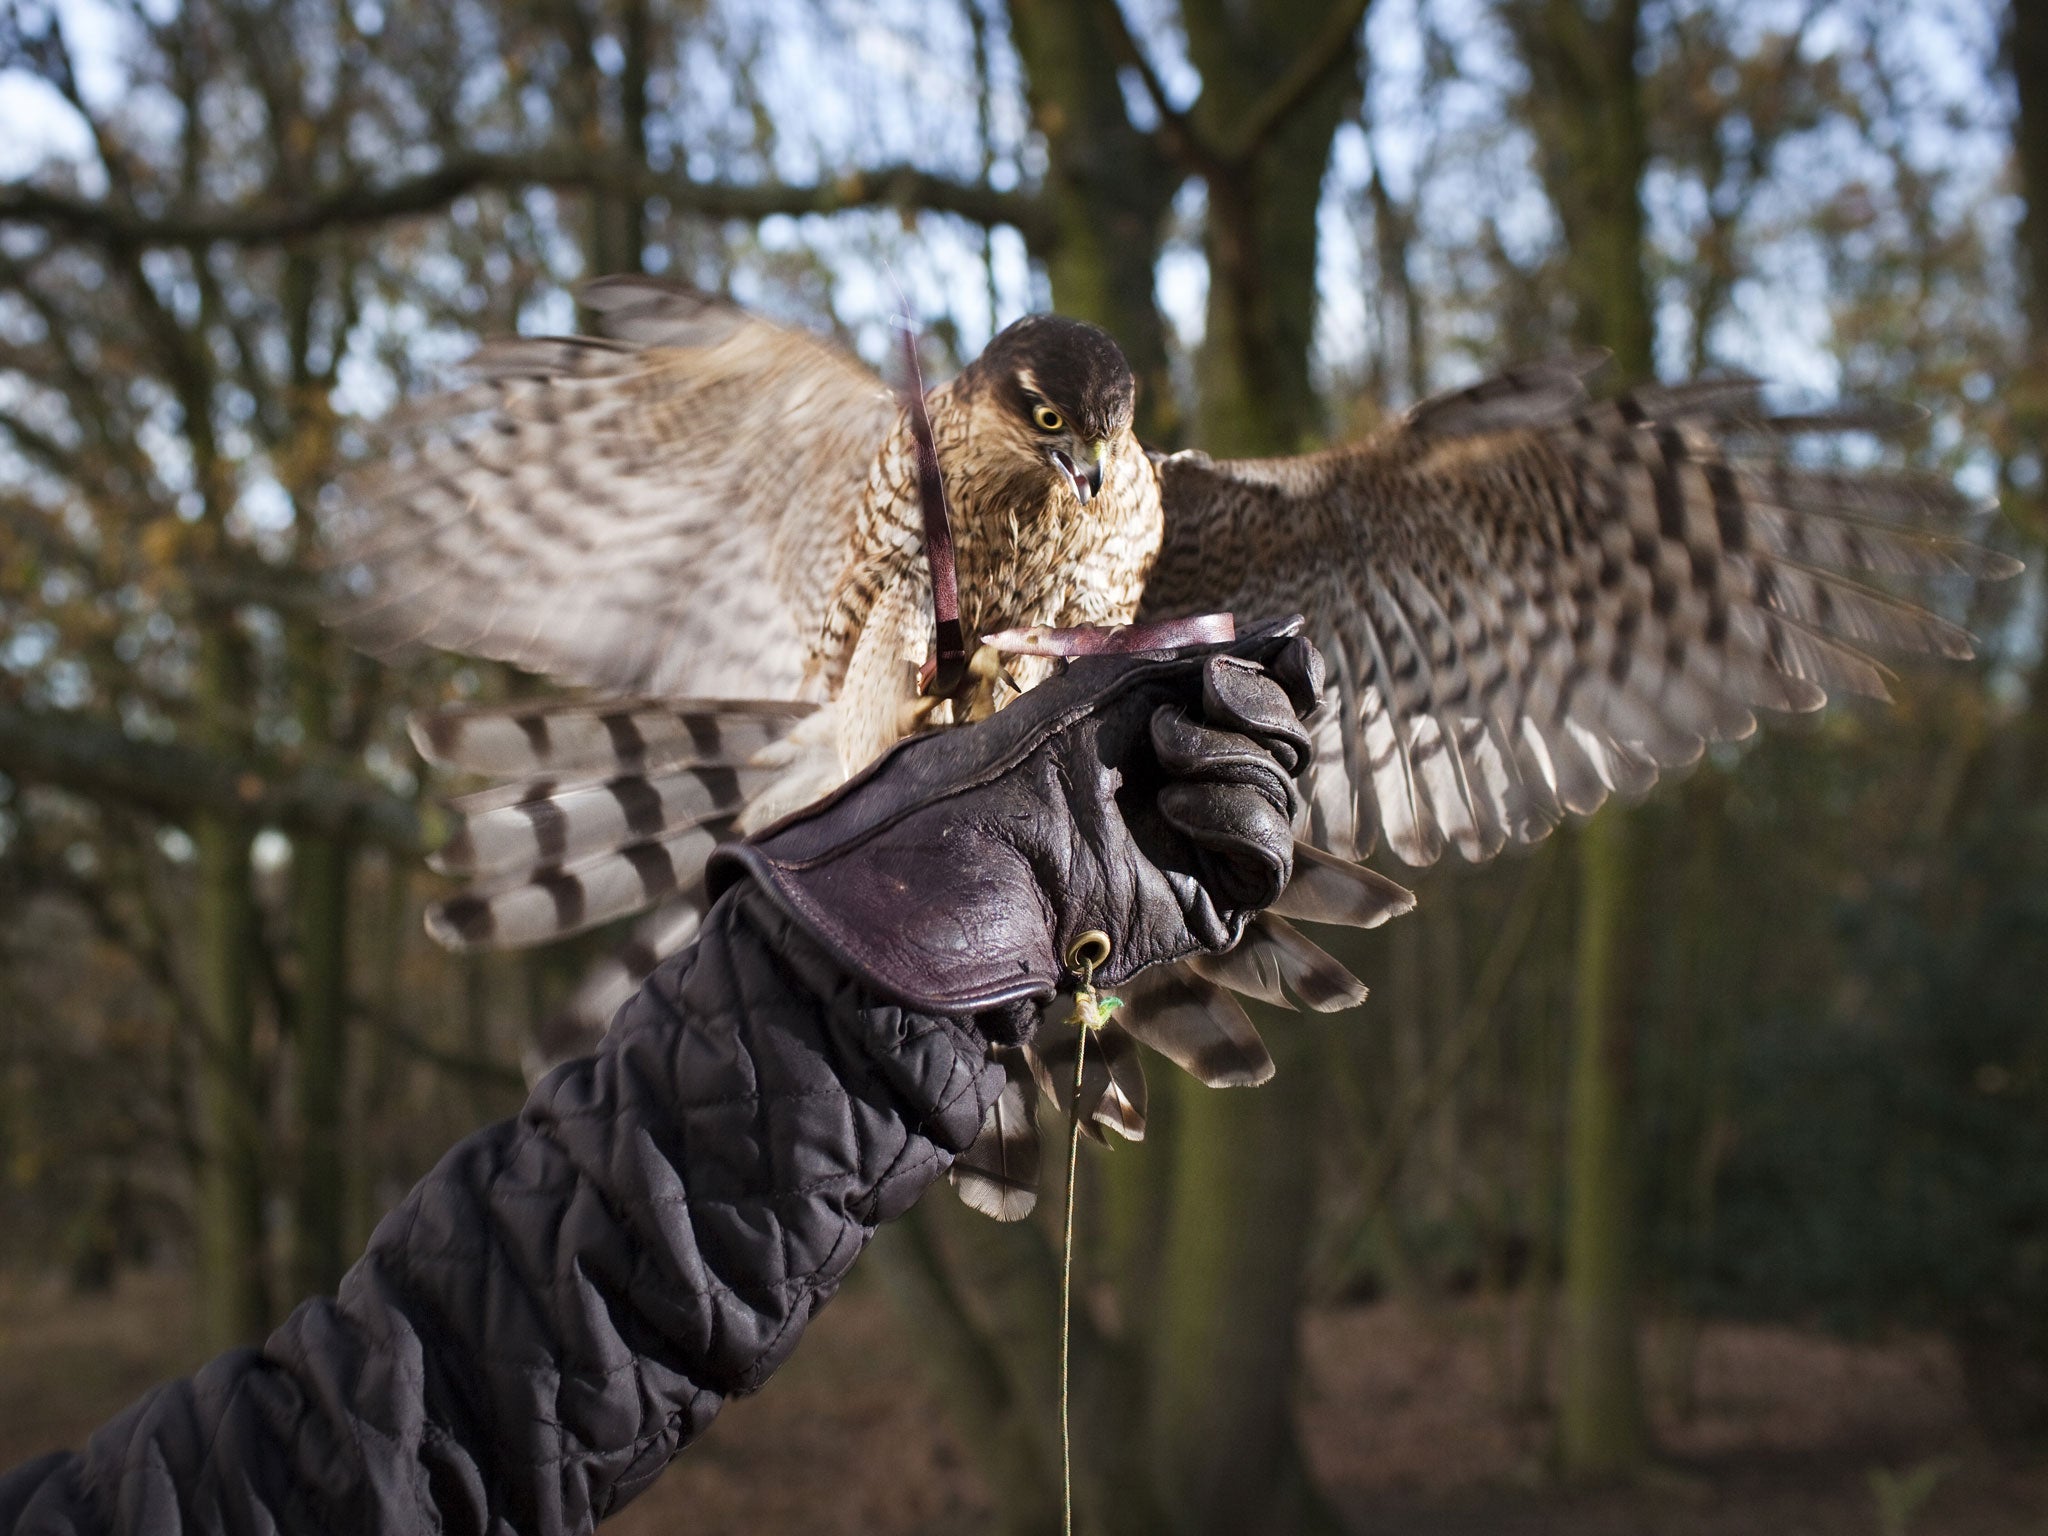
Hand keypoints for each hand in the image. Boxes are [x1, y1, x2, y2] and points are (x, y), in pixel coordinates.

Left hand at [709, 622, 1322, 1036]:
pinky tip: (1173, 803)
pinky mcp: (1210, 906)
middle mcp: (1203, 794)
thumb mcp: (1116, 685)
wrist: (974, 841)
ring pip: (1281, 792)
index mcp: (1183, 739)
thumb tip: (1292, 630)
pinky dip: (1233, 812)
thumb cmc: (1023, 757)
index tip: (1291, 650)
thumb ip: (1202, 659)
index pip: (1276, 708)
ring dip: (1228, 752)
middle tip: (1201, 687)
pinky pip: (1266, 854)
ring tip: (1159, 749)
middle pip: (1289, 746)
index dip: (1292, 680)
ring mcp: (1207, 853)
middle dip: (1258, 705)